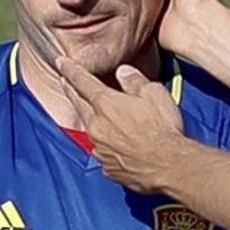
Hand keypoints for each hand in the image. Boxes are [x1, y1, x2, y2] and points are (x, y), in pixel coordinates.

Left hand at [57, 58, 184, 193]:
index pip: (82, 81)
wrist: (168, 166)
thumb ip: (134, 81)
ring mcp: (100, 148)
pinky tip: (115, 145)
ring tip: (92, 114)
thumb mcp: (154, 94)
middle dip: (70, 91)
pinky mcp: (108, 167)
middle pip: (78, 104)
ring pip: (89, 129)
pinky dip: (105, 144)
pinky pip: (102, 151)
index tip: (60, 62)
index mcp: (106, 104)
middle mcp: (97, 126)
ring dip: (89, 119)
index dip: (70, 70)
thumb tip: (123, 72)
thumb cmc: (163, 128)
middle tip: (65, 81)